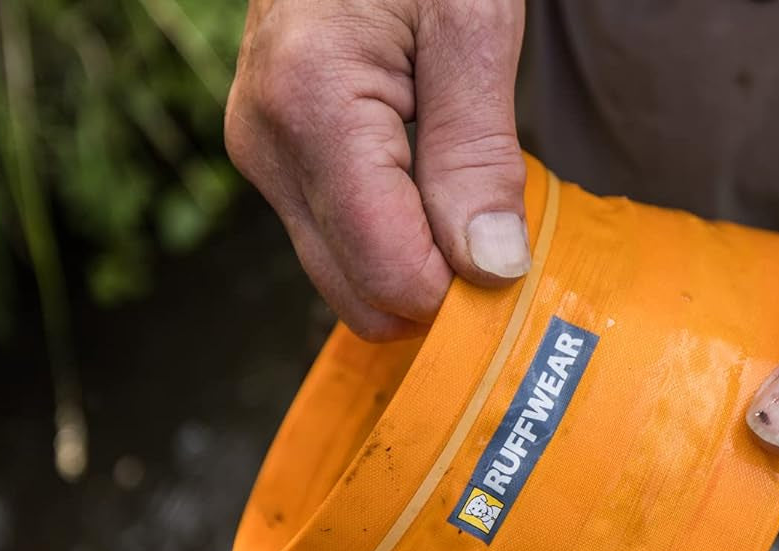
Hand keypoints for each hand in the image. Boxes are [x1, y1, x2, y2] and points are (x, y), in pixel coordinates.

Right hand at [225, 0, 527, 339]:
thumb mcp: (472, 21)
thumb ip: (477, 152)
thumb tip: (489, 269)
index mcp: (313, 107)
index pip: (391, 273)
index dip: (462, 291)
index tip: (517, 257)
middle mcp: (268, 145)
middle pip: (361, 296)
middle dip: (438, 287)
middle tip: (498, 229)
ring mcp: (261, 155)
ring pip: (347, 277)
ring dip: (417, 259)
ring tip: (462, 185)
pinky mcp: (273, 158)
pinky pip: (339, 238)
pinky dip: (395, 233)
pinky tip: (429, 178)